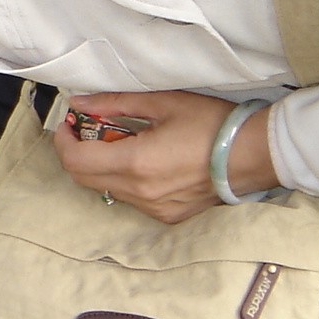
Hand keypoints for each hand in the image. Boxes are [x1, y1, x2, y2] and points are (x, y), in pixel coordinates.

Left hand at [55, 91, 278, 223]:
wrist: (254, 155)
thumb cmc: (212, 124)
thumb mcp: (163, 103)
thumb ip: (116, 103)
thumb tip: (80, 102)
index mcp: (136, 164)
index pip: (76, 161)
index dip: (64, 141)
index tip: (69, 123)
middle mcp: (141, 193)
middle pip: (84, 179)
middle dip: (77, 152)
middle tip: (86, 128)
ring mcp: (154, 209)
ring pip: (106, 190)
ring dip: (101, 166)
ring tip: (118, 140)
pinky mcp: (167, 216)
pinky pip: (130, 199)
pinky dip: (124, 179)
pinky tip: (142, 160)